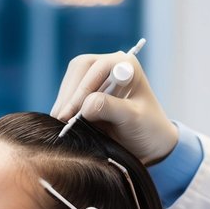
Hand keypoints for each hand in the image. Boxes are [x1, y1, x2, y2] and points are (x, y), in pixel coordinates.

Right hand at [50, 52, 177, 164]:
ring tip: (60, 123)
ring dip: (64, 101)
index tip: (74, 112)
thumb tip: (85, 105)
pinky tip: (62, 122)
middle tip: (61, 119)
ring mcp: (98, 77)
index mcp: (127, 65)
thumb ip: (110, 108)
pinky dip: (64, 106)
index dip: (84, 88)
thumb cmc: (148, 128)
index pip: (98, 67)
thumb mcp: (132, 119)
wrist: (150, 143)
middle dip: (69, 94)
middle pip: (80, 69)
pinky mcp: (88, 91)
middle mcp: (111, 66)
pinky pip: (69, 92)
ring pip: (71, 80)